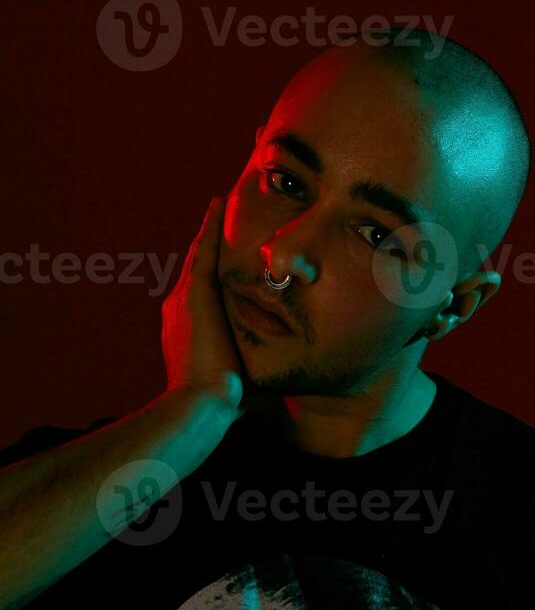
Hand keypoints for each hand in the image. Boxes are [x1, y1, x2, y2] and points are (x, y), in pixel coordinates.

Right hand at [162, 196, 243, 411]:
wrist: (201, 406)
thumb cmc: (225, 405)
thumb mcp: (242, 381)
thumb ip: (256, 369)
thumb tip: (280, 377)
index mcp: (187, 330)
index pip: (202, 295)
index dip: (210, 276)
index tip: (223, 261)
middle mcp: (179, 310)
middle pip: (197, 269)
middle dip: (207, 246)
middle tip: (217, 219)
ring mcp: (184, 300)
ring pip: (199, 254)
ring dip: (209, 229)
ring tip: (219, 203)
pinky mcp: (195, 294)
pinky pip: (204, 250)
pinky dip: (210, 226)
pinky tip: (218, 204)